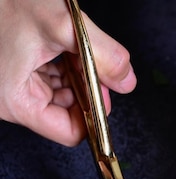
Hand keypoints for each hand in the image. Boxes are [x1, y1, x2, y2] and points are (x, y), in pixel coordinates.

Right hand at [0, 0, 135, 144]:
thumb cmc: (5, 1)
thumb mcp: (62, 24)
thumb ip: (103, 54)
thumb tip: (126, 81)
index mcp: (17, 102)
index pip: (70, 132)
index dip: (94, 114)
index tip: (104, 89)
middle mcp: (12, 102)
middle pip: (69, 113)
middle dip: (87, 89)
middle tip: (91, 62)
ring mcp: (14, 90)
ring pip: (63, 96)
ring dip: (77, 75)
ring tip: (72, 49)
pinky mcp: (16, 76)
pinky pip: (52, 82)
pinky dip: (65, 67)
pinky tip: (63, 48)